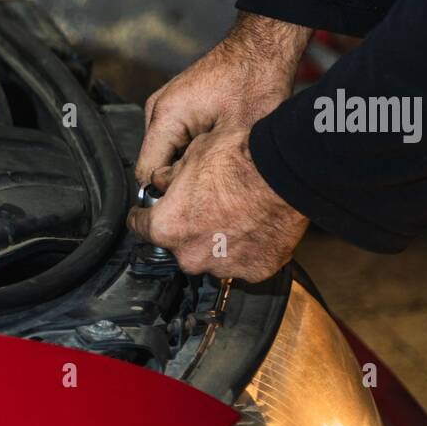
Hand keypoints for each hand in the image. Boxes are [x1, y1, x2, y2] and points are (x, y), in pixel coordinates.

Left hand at [127, 124, 307, 282]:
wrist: (287, 172)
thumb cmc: (239, 159)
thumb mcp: (193, 155)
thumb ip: (171, 176)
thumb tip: (162, 180)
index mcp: (167, 228)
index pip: (140, 227)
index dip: (143, 215)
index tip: (145, 213)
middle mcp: (190, 256)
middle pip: (178, 245)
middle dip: (187, 229)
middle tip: (206, 207)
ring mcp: (223, 267)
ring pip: (212, 257)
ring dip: (217, 241)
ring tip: (235, 215)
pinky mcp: (255, 271)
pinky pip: (244, 262)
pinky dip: (247, 250)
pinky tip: (254, 227)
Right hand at [135, 13, 311, 186]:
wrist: (262, 48)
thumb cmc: (255, 82)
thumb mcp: (234, 137)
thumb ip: (203, 170)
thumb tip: (188, 198)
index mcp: (165, 116)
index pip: (147, 174)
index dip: (170, 192)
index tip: (196, 198)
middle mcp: (157, 110)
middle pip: (155, 165)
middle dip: (181, 178)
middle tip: (215, 179)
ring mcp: (164, 107)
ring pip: (166, 155)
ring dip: (188, 164)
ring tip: (219, 159)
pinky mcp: (175, 107)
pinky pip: (175, 141)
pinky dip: (192, 150)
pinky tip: (216, 146)